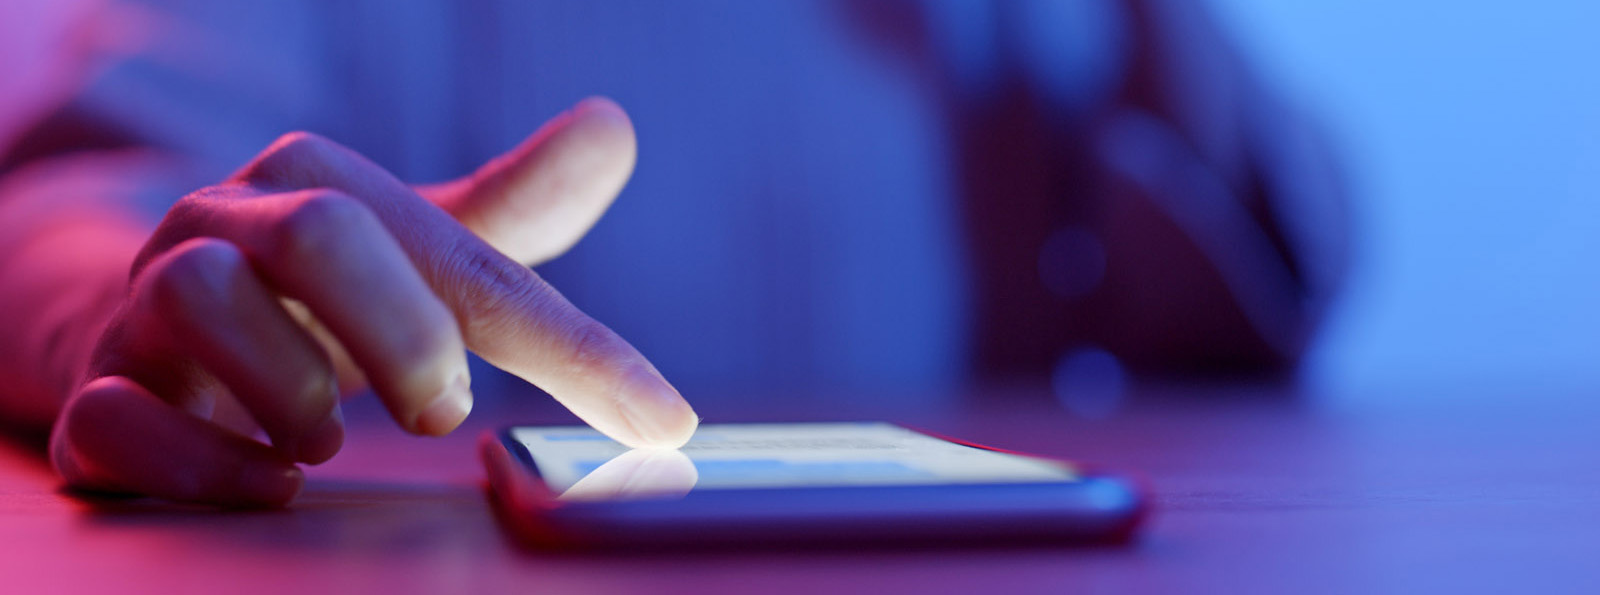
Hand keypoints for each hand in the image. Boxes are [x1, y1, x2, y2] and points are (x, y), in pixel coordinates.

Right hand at [48, 97, 697, 506]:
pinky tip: (271, 483)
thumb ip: (514, 208)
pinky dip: (203, 459)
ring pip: (201, 302)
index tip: (663, 420)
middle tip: (444, 409)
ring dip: (298, 391)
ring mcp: (146, 306)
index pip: (470, 262)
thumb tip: (615, 126)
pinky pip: (118, 416)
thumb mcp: (418, 249)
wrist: (153, 329)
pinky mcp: (95, 394)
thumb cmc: (319, 294)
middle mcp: (224, 225)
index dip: (575, 348)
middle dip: (405, 334)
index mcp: (316, 184)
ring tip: (330, 440)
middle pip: (319, 239)